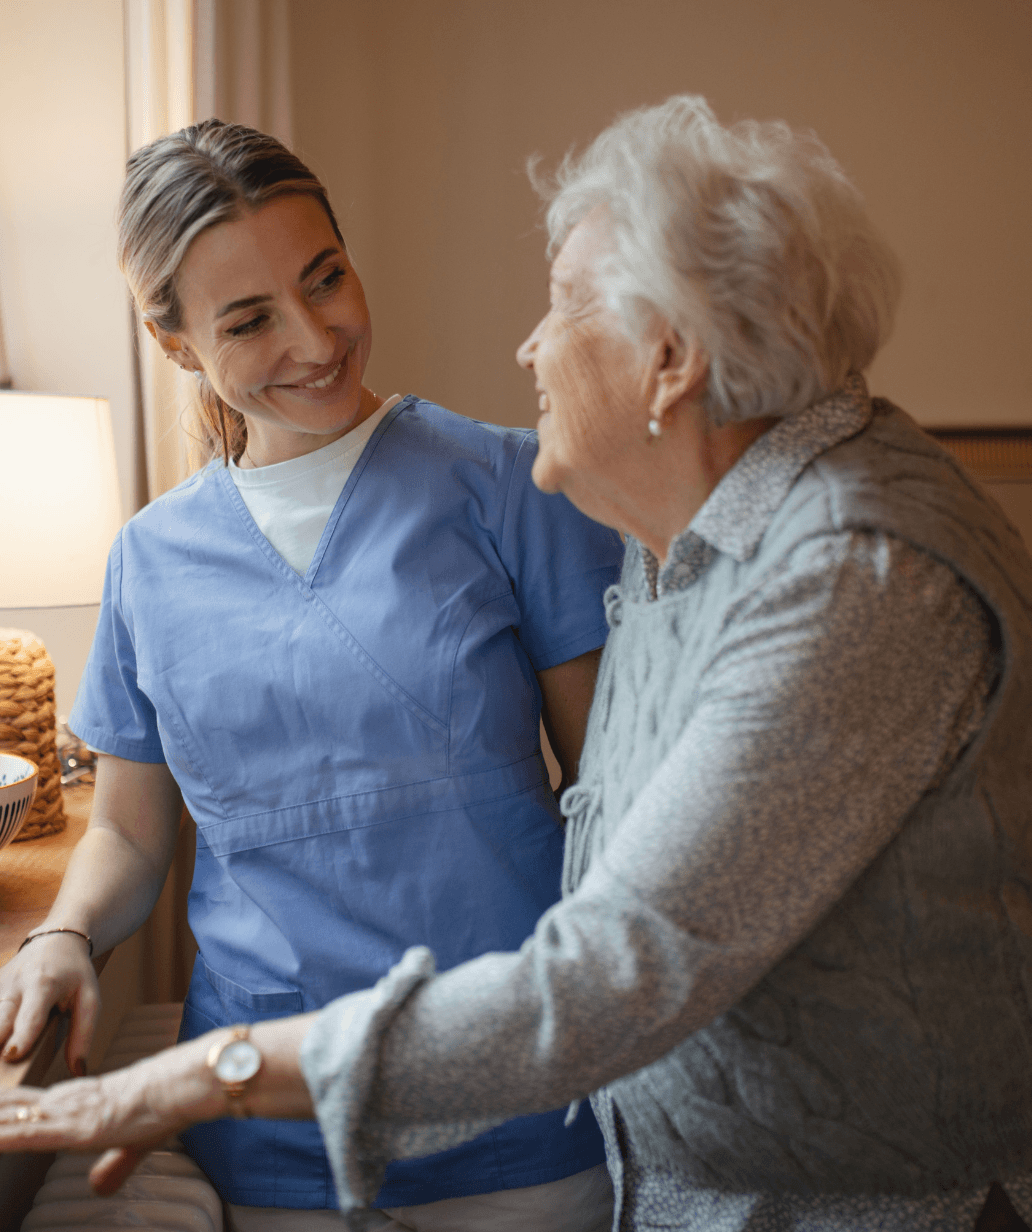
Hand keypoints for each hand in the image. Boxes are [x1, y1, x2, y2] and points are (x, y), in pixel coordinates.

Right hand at [0, 933, 99, 1075]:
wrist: (55, 940)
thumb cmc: (74, 974)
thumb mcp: (89, 998)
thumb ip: (83, 1034)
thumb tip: (79, 1072)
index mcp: (44, 984)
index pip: (31, 1013)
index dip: (21, 1035)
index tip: (12, 1055)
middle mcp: (15, 985)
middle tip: (1, 1066)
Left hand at [0, 1036, 223, 1193]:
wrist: (178, 1088)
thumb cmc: (163, 1106)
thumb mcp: (135, 1143)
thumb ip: (114, 1164)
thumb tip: (99, 1189)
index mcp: (73, 1100)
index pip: (19, 1105)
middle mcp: (62, 1102)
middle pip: (4, 1108)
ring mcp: (63, 1112)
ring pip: (6, 1119)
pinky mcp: (70, 1127)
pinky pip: (24, 1134)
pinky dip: (2, 1135)